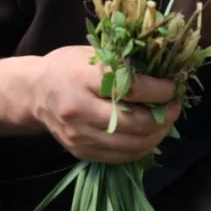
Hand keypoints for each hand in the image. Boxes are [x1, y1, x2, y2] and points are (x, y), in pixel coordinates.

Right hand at [0, 46, 181, 162]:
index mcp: (81, 78)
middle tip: (175, 107)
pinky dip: (142, 147)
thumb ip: (124, 64)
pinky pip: (121, 157)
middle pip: (134, 122)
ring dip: (157, 135)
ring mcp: (79, 135)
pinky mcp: (81, 152)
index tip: (171, 88)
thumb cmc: (69, 67)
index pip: (129, 88)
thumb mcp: (93, 54)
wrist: (35, 93)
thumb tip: (165, 74)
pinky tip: (149, 135)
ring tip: (166, 122)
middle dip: (164, 117)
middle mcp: (78, 110)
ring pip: (131, 144)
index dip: (158, 90)